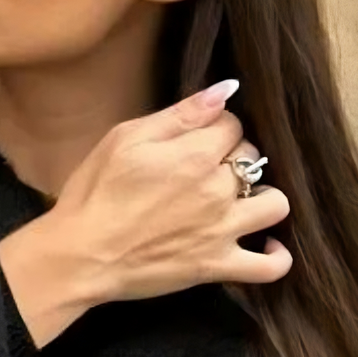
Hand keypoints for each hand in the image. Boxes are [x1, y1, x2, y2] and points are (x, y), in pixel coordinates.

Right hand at [0, 80, 292, 347]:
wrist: (80, 255)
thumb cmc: (94, 193)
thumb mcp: (126, 137)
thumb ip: (181, 114)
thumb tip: (226, 89)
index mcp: (194, 154)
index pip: (232, 124)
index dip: (215, 127)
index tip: (195, 138)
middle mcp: (217, 190)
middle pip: (253, 159)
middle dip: (234, 157)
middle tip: (206, 169)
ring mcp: (222, 231)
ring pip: (275, 204)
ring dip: (263, 197)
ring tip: (241, 199)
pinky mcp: (217, 266)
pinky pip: (269, 267)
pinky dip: (277, 257)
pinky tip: (270, 246)